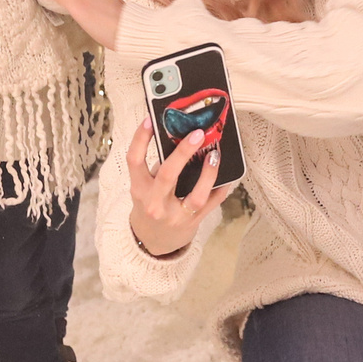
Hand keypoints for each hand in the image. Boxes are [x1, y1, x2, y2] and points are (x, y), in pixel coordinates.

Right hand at [122, 119, 232, 260]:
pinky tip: (229, 176)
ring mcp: (175, 215)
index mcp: (139, 189)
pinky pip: (211, 204)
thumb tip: (178, 137)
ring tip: (215, 155)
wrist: (152, 241)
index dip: (140, 139)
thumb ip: (157, 167)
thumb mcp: (145, 187)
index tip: (149, 120)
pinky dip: (221, 188)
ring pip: (195, 195)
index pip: (134, 161)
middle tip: (197, 133)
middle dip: (183, 152)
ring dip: (208, 173)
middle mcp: (155, 203)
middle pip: (167, 175)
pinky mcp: (192, 222)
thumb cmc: (149, 205)